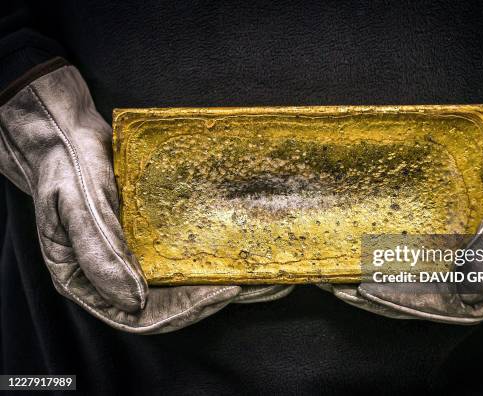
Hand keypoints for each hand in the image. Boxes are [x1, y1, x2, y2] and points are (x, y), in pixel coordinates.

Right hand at [0, 59, 291, 332]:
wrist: (65, 135)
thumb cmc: (63, 167)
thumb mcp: (75, 206)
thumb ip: (99, 254)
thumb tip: (133, 301)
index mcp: (89, 282)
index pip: (141, 315)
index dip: (184, 309)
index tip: (222, 293)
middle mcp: (116, 278)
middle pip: (171, 304)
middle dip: (215, 299)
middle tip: (257, 286)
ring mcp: (137, 258)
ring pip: (184, 282)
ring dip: (225, 283)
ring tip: (267, 278)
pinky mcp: (152, 238)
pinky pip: (185, 255)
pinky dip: (215, 257)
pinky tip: (246, 250)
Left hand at [323, 51, 482, 322]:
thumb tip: (472, 282)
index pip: (460, 305)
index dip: (415, 304)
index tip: (374, 293)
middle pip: (436, 301)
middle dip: (389, 300)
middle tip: (346, 290)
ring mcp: (477, 257)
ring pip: (427, 284)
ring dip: (386, 285)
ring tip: (346, 279)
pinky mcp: (463, 239)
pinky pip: (427, 259)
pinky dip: (397, 260)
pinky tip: (369, 254)